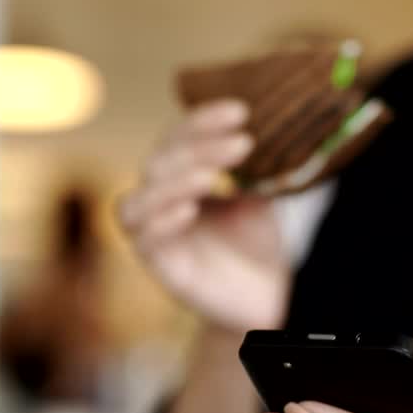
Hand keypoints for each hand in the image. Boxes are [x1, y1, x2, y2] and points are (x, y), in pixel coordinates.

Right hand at [117, 99, 288, 331]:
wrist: (267, 301)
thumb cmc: (257, 246)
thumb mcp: (260, 198)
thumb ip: (254, 166)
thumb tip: (275, 123)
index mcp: (181, 180)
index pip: (179, 139)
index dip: (202, 121)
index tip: (241, 111)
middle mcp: (163, 204)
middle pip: (159, 163)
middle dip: (198, 148)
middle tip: (244, 143)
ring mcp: (159, 237)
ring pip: (137, 202)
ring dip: (172, 183)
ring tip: (211, 178)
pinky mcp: (163, 269)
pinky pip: (145, 242)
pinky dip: (162, 222)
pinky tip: (190, 211)